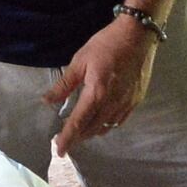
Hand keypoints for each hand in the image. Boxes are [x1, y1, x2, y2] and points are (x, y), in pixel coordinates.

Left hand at [43, 13, 159, 154]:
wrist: (138, 35)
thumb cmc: (106, 44)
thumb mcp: (80, 61)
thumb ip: (64, 84)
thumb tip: (48, 101)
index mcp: (96, 94)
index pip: (78, 123)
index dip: (67, 138)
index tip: (59, 151)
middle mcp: (112, 104)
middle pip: (92, 129)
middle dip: (78, 137)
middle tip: (66, 138)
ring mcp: (127, 103)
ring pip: (106, 127)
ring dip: (92, 132)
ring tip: (81, 130)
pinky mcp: (136, 100)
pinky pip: (119, 120)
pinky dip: (107, 124)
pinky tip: (102, 120)